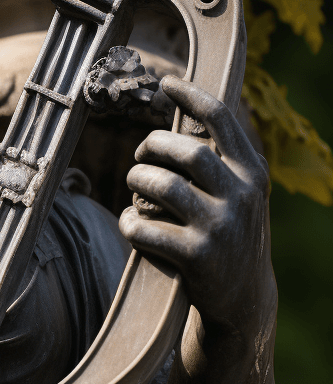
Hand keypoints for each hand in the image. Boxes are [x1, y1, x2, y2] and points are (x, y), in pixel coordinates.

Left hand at [118, 76, 275, 336]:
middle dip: (152, 146)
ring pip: (162, 186)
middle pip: (186, 151)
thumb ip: (225, 161)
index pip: (222, 120)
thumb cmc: (230, 234)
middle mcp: (241, 196)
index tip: (166, 84)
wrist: (244, 299)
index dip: (191, 96)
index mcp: (253, 173)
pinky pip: (145, 228)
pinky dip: (129, 222)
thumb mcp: (242, 194)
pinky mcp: (197, 257)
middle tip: (140, 156)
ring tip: (135, 187)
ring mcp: (220, 227)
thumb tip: (190, 110)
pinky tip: (132, 223)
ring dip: (137, 181)